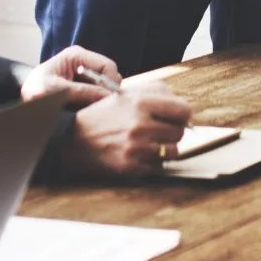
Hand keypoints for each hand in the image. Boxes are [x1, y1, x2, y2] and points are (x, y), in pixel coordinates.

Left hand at [20, 44, 123, 107]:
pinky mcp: (83, 83)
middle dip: (108, 90)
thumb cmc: (35, 89)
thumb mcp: (58, 90)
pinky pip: (98, 91)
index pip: (107, 65)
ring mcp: (84, 71)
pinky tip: (88, 107)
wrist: (23, 96)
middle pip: (109, 75)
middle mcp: (83, 61)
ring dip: (102, 96)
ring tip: (91, 108)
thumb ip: (83, 91)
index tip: (109, 100)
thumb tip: (107, 96)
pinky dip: (96, 100)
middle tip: (101, 107)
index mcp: (77, 55)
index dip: (111, 83)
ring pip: (105, 84)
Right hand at [63, 85, 193, 175]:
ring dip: (165, 147)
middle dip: (172, 131)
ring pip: (173, 151)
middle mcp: (140, 125)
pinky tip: (140, 153)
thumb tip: (184, 110)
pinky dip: (154, 161)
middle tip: (159, 130)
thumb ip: (158, 93)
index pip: (183, 110)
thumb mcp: (127, 94)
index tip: (178, 117)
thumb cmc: (105, 115)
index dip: (183, 114)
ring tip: (150, 141)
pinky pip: (159, 166)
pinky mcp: (132, 167)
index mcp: (140, 102)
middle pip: (179, 132)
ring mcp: (137, 148)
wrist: (76, 141)